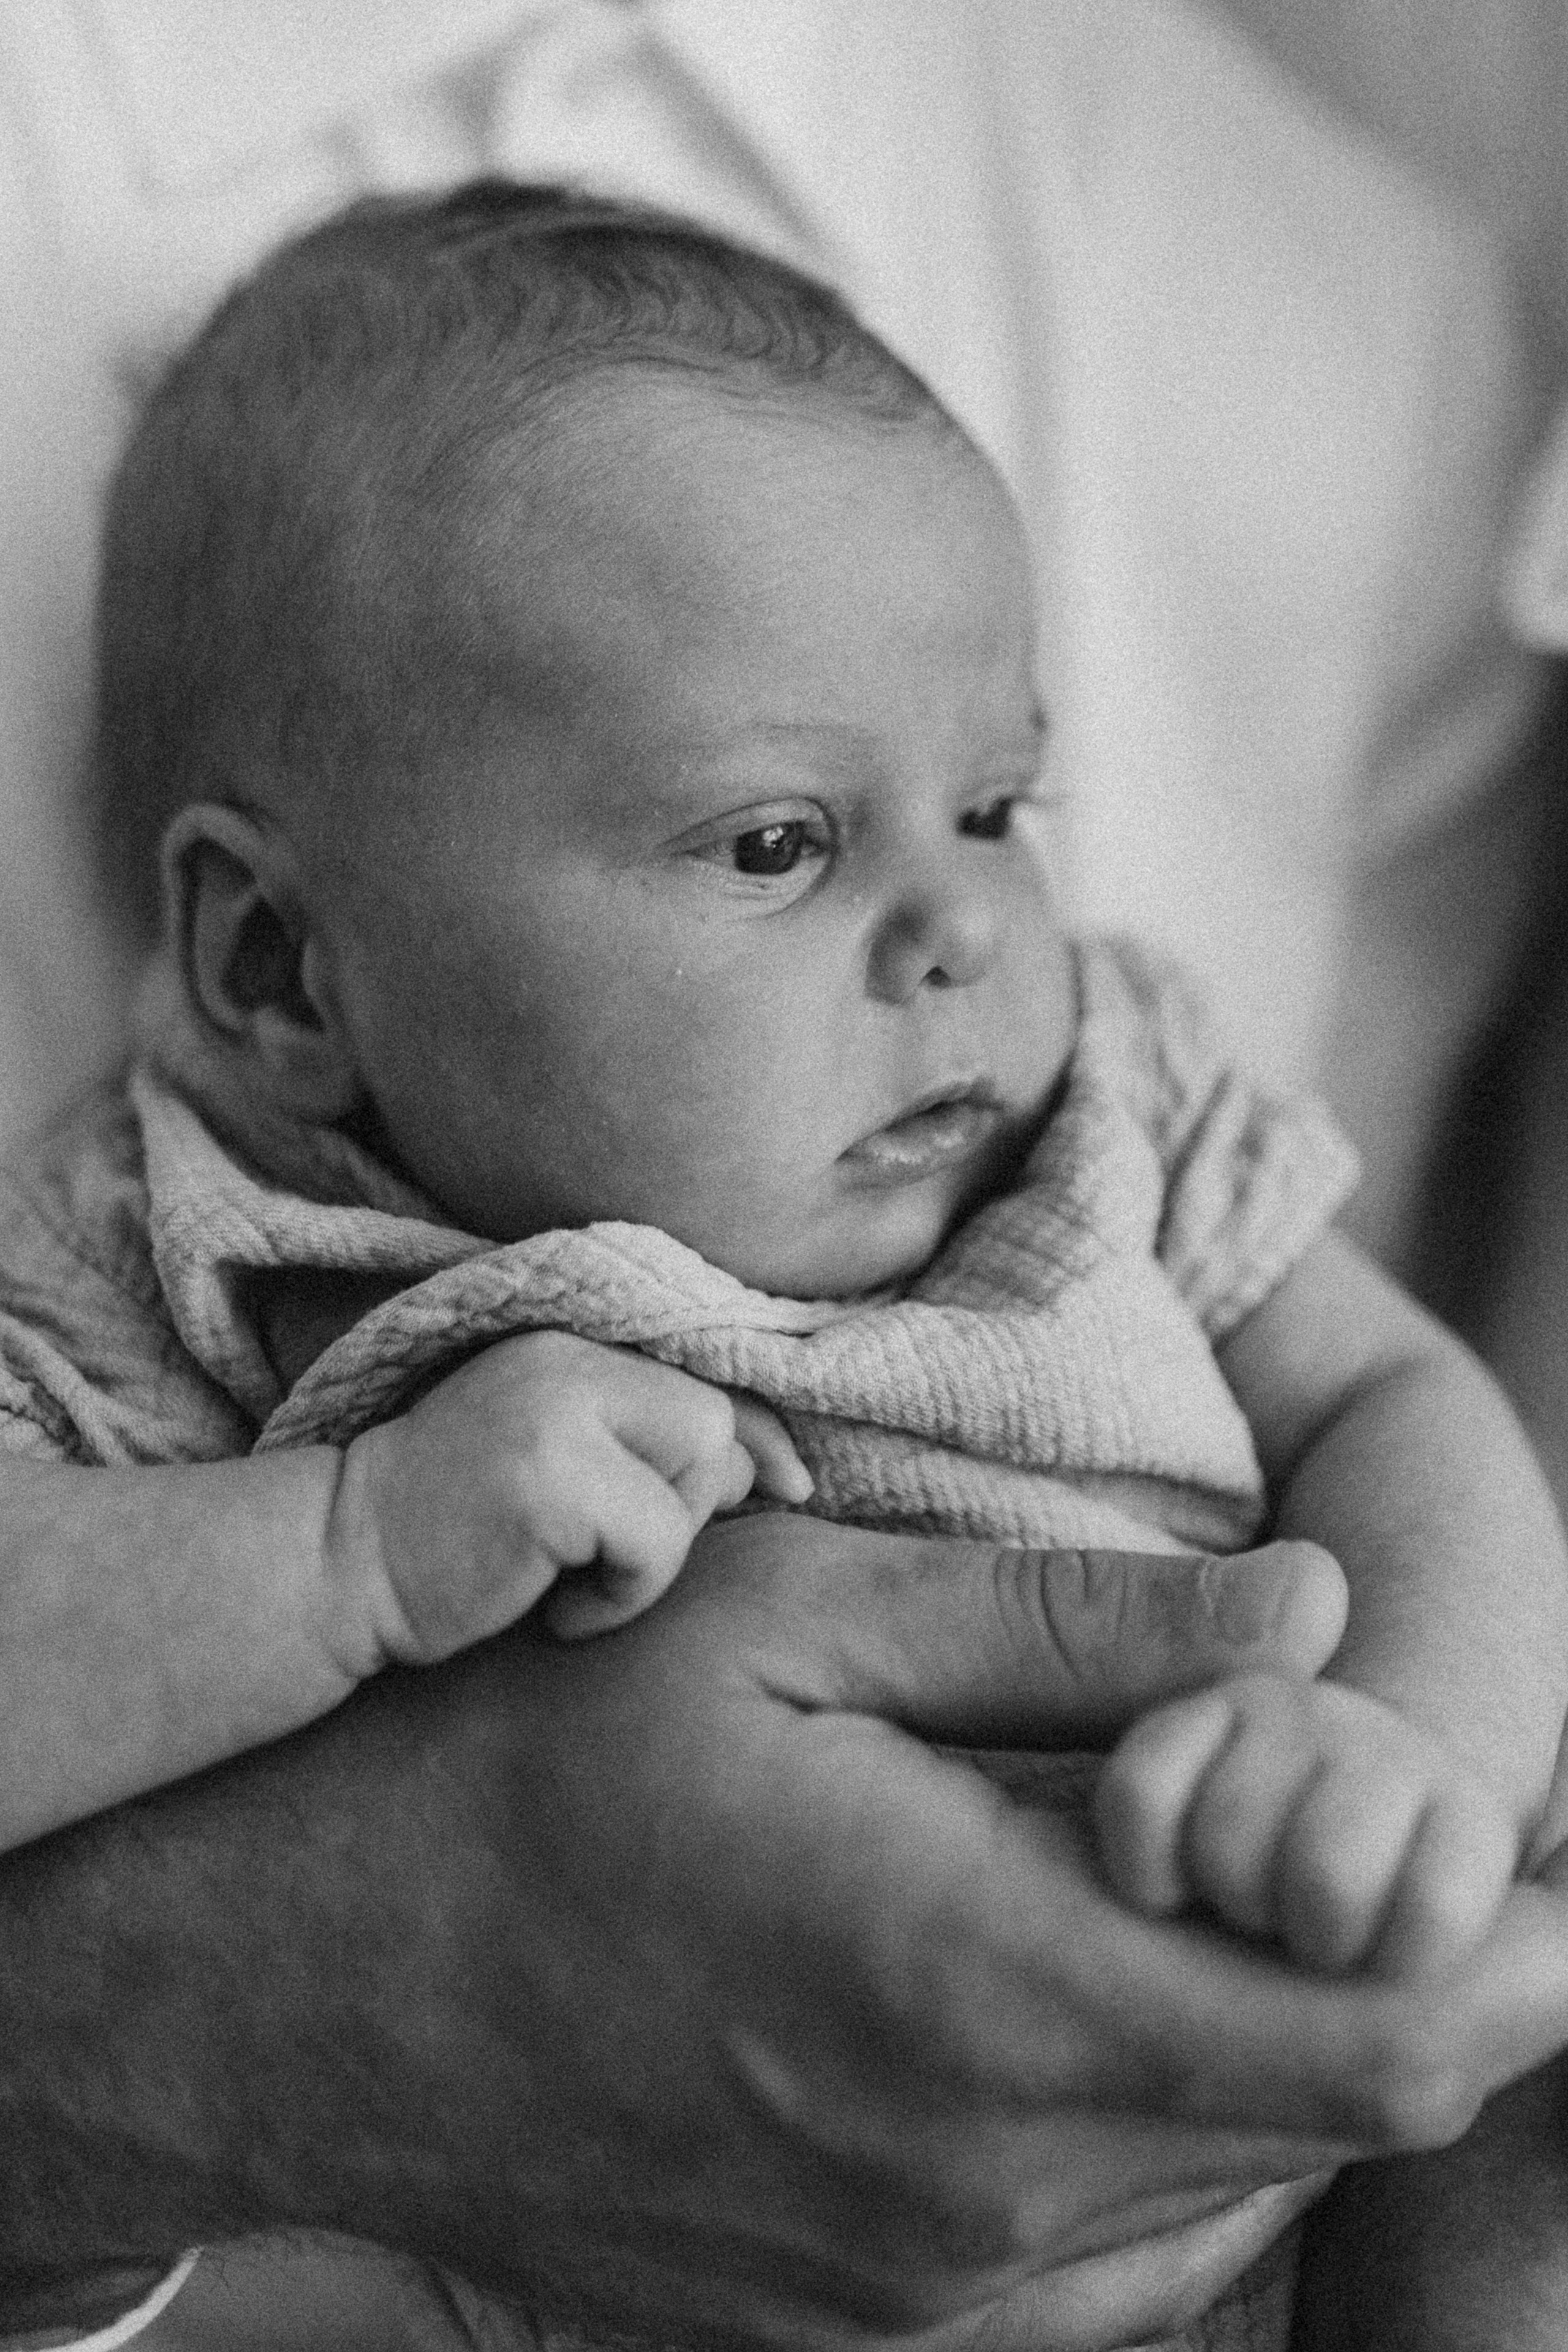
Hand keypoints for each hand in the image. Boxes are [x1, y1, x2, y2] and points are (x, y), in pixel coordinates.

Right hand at [17, 1521, 1567, 2351]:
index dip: (1520, 1953)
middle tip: (1407, 1834)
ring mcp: (917, 2291)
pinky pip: (1106, 2249)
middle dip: (1420, 1983)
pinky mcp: (856, 2321)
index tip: (1565, 1862)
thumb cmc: (533, 1759)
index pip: (1380, 2038)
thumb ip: (1067, 1631)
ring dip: (1288, 2051)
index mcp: (985, 2001)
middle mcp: (981, 2197)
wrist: (299, 1982)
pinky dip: (1172, 2124)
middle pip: (1325, 2121)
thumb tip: (1312, 1614)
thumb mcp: (787, 1619)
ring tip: (1253, 1896)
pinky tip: (1103, 1990)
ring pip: (1227, 2192)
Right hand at [326, 1330, 812, 1662]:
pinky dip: (620, 1596)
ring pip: (694, 1480)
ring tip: (566, 1578)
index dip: (758, 1434)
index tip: (792, 1484)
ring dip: (649, 1558)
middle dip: (685, 1508)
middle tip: (601, 1556)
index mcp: (567, 1344)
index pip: (704, 1371)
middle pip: (711, 1424)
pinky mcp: (548, 1474)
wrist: (336, 1568)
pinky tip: (550, 1607)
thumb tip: (764, 1471)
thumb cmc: (455, 1536)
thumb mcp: (560, 1469)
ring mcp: (553, 1408)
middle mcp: (564, 1356)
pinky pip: (655, 1543)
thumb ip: (648, 1451)